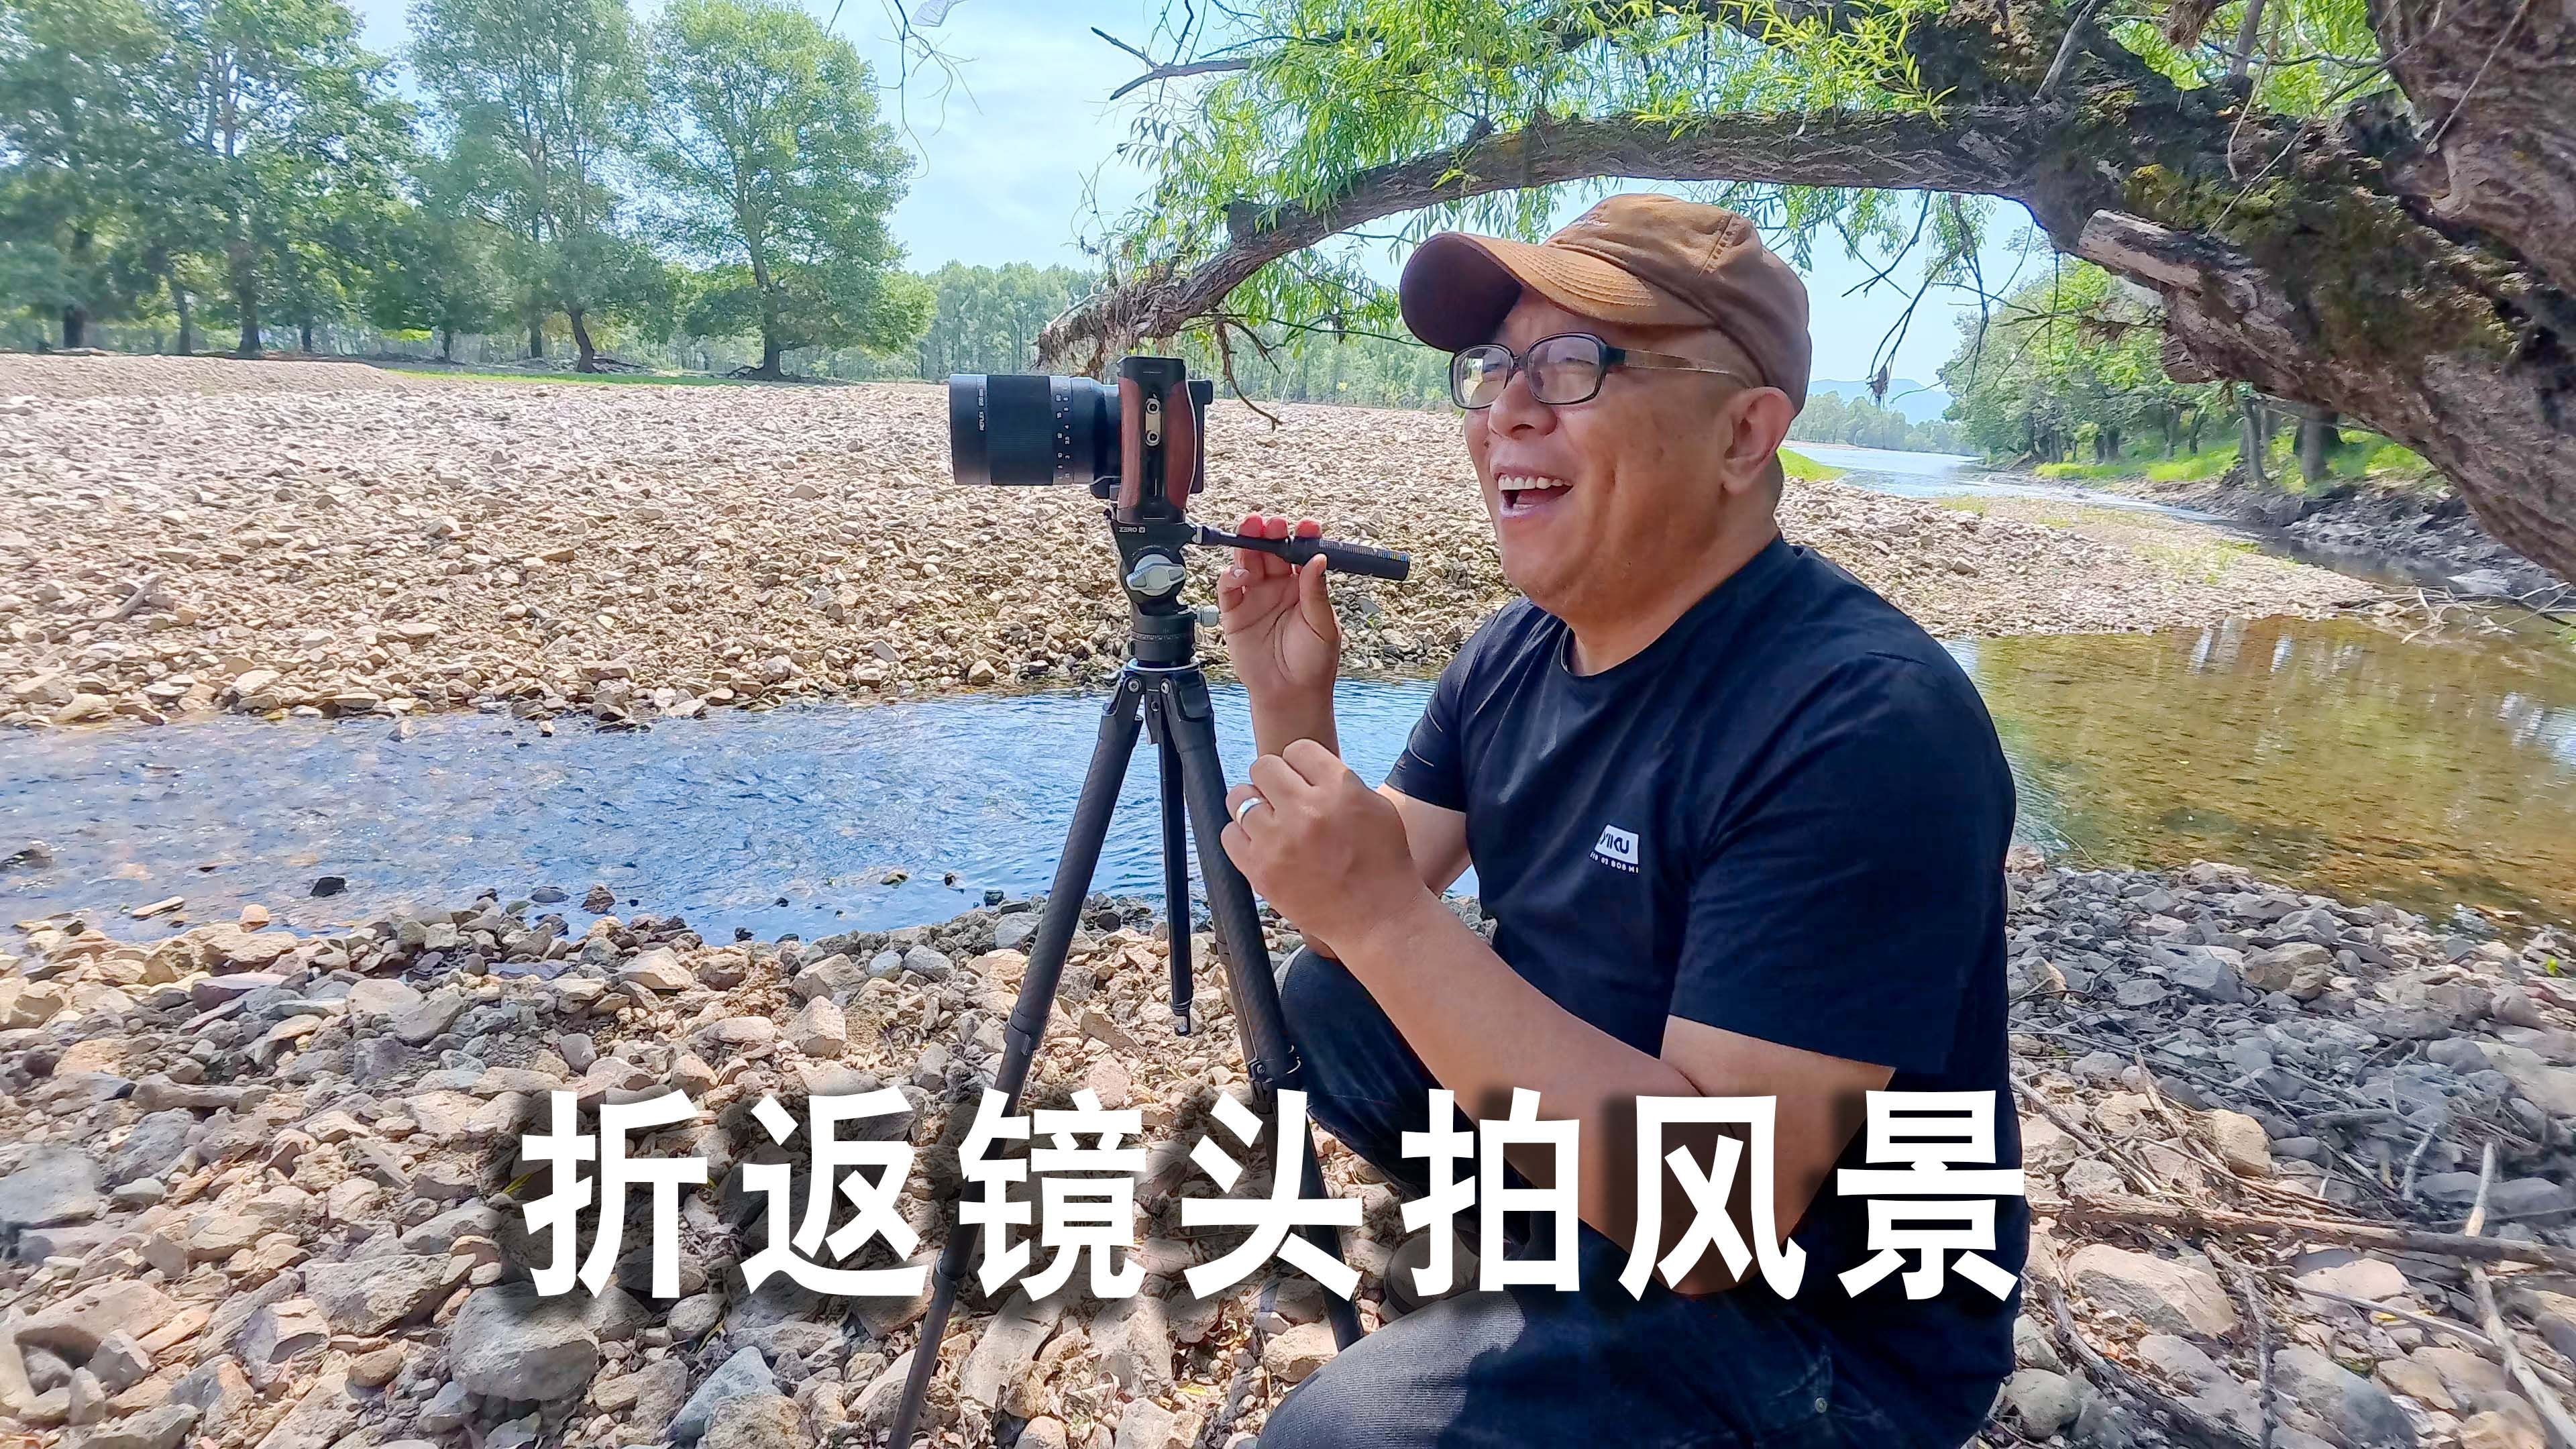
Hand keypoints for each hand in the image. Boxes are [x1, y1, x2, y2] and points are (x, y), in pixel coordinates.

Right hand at [1215, 514, 1338, 699]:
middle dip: (1270, 533)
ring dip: (1248, 545)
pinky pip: (1228, 588)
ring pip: (1248, 562)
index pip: (1301, 553)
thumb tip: (1319, 558)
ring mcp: (1255, 597)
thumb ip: (1316, 592)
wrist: (1290, 693)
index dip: (1302, 536)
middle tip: (1271, 523)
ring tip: (1251, 531)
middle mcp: (1278, 586)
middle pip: (1270, 551)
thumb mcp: (1322, 626)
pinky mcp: (1234, 612)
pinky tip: (1240, 572)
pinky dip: (1230, 576)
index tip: (1307, 526)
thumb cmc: (1313, 662)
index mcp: (1302, 586)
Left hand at [1222, 739, 1430, 958]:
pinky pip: (1229, 834)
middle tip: (1285, 800)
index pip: (1297, 749)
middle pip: (1263, 767)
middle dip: (1274, 780)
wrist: (1378, 917)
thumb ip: (1337, 780)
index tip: (1304, 781)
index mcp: (1339, 789)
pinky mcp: (1261, 870)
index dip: (1300, 764)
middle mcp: (1306, 810)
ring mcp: (1279, 841)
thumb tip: (1299, 767)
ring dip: (1254, 805)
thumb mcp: (1375, 806)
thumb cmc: (1381, 862)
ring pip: (1240, 797)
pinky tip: (1262, 844)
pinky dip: (1242, 835)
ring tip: (1271, 821)